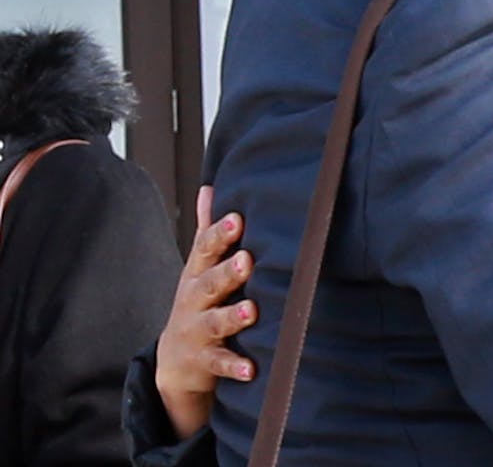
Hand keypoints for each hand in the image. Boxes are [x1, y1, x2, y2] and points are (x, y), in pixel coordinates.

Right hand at [155, 185, 257, 438]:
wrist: (175, 360)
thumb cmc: (199, 300)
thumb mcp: (198, 265)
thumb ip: (207, 230)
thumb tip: (209, 187)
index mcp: (196, 273)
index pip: (205, 249)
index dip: (220, 234)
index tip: (238, 219)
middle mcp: (194, 300)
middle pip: (209, 284)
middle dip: (227, 272)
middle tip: (248, 260)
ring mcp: (196, 331)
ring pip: (213, 322)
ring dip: (232, 317)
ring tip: (252, 311)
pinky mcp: (202, 361)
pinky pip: (219, 364)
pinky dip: (235, 366)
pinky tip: (252, 368)